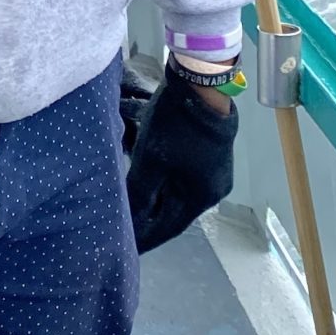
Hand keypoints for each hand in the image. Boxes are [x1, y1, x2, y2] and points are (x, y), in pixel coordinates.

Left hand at [124, 63, 236, 254]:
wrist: (201, 85)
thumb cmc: (176, 125)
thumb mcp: (151, 159)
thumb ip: (140, 192)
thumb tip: (128, 219)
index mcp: (201, 196)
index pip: (169, 227)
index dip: (146, 237)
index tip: (127, 248)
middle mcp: (211, 189)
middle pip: (173, 211)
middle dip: (147, 218)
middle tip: (123, 227)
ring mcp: (212, 172)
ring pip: (176, 193)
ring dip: (153, 198)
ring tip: (130, 204)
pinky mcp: (207, 156)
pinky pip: (180, 178)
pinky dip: (162, 181)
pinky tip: (145, 179)